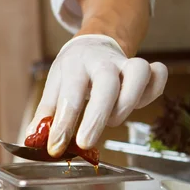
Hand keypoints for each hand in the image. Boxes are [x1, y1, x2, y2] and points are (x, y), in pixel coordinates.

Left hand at [26, 34, 167, 156]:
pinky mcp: (146, 69)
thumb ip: (45, 114)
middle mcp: (102, 61)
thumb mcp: (54, 86)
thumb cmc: (73, 70)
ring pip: (138, 74)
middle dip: (96, 117)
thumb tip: (31, 141)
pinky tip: (135, 105)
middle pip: (107, 84)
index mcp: (75, 65)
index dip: (63, 124)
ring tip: (112, 120)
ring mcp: (126, 64)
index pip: (69, 95)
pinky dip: (152, 92)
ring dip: (127, 104)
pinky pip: (158, 76)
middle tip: (84, 143)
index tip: (56, 146)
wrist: (94, 43)